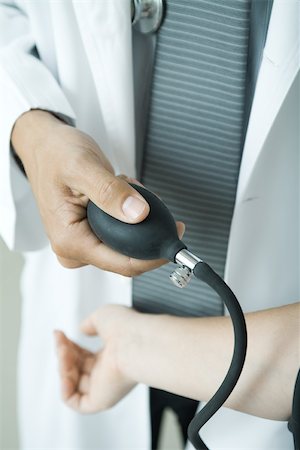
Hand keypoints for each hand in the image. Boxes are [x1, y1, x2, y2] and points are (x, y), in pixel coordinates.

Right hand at [12, 110, 184, 274]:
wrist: (45, 146)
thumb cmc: (56, 154)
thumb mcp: (83, 167)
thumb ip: (110, 192)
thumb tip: (139, 215)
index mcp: (70, 241)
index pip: (123, 264)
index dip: (154, 255)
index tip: (176, 235)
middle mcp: (74, 249)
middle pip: (127, 256)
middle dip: (144, 228)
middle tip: (141, 192)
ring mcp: (83, 243)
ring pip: (127, 243)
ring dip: (136, 217)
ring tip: (125, 186)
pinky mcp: (90, 235)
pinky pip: (122, 233)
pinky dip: (129, 213)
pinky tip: (121, 191)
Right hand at [55, 305, 137, 412]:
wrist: (136, 341)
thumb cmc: (125, 326)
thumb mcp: (102, 317)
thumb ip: (90, 323)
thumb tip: (81, 329)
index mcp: (111, 356)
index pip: (83, 356)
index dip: (68, 346)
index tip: (59, 333)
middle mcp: (108, 373)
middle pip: (75, 368)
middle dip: (63, 352)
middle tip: (60, 338)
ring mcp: (105, 388)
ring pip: (72, 383)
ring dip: (62, 365)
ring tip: (63, 351)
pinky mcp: (101, 401)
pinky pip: (75, 402)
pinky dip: (64, 389)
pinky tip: (65, 372)